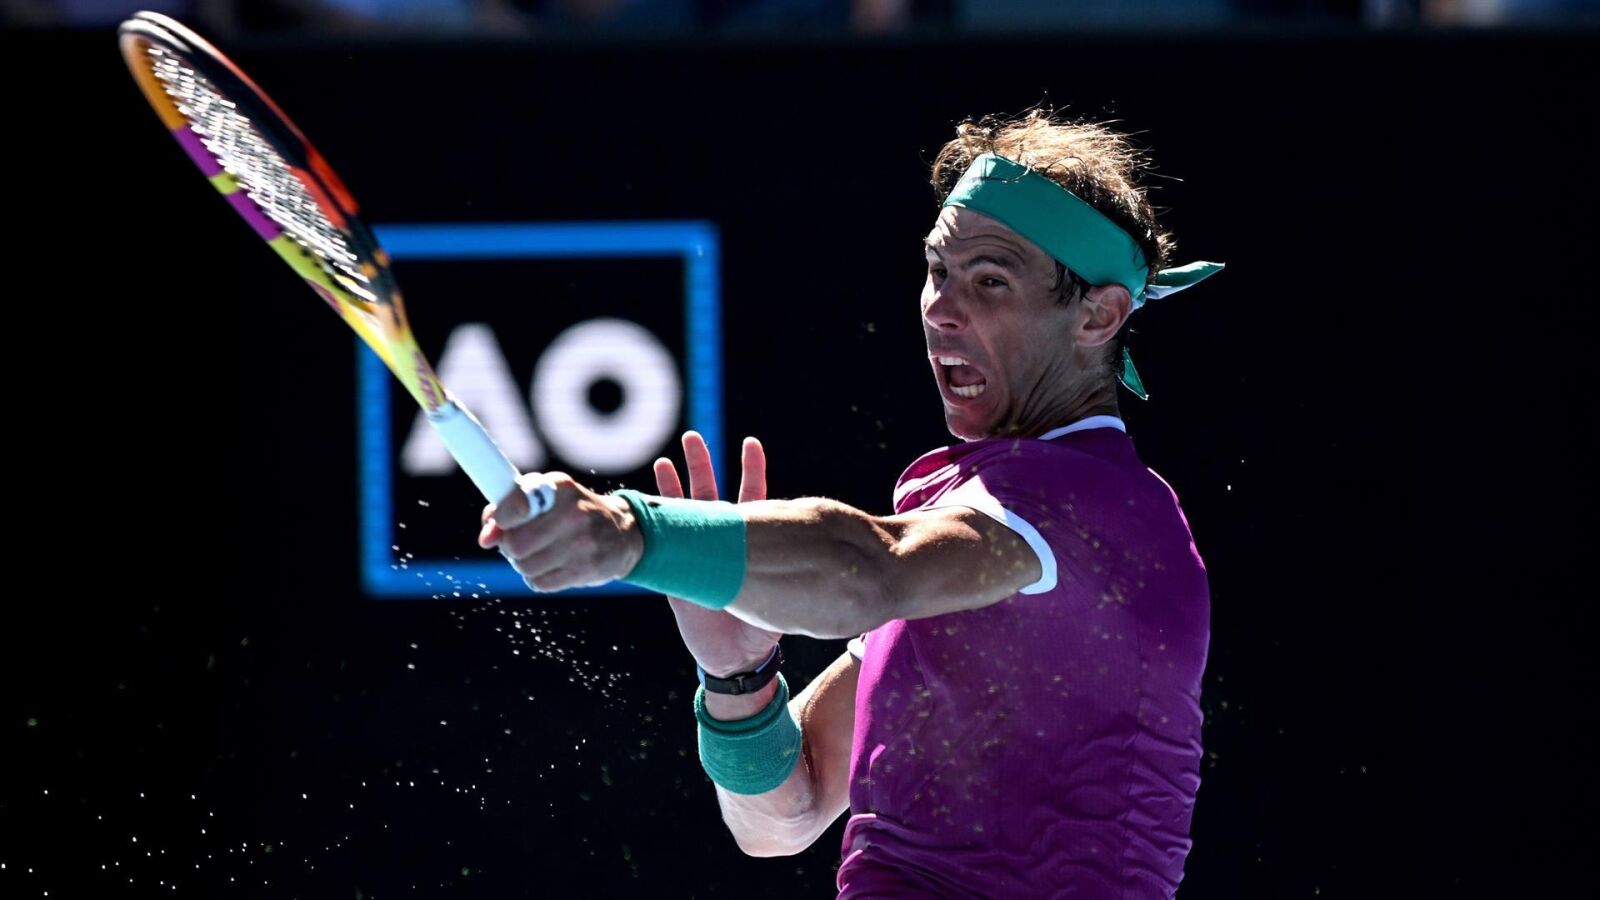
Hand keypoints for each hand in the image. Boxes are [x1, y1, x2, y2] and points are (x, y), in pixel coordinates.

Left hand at [478, 472, 642, 591]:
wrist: (623, 533)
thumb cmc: (573, 512)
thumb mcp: (545, 498)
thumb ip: (509, 509)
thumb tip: (485, 538)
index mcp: (559, 487)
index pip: (514, 505)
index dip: (499, 519)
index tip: (499, 523)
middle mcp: (573, 513)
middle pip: (515, 544)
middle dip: (510, 547)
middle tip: (520, 543)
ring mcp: (583, 542)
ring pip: (525, 566)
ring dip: (524, 565)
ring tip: (539, 554)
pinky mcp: (587, 569)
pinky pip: (540, 583)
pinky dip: (538, 578)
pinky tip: (552, 567)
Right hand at [654, 431, 782, 676]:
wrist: (733, 661)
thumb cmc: (761, 630)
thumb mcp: (778, 598)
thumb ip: (785, 577)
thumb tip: (817, 555)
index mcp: (749, 545)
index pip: (752, 498)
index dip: (751, 471)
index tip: (751, 443)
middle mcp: (720, 544)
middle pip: (710, 496)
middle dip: (701, 466)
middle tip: (693, 437)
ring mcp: (694, 555)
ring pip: (683, 513)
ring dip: (675, 485)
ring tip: (667, 455)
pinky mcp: (673, 574)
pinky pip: (660, 542)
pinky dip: (653, 520)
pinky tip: (641, 497)